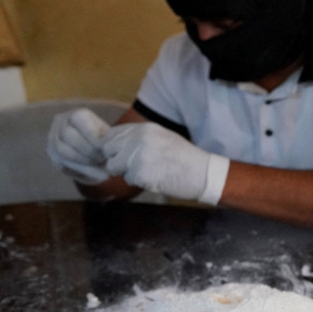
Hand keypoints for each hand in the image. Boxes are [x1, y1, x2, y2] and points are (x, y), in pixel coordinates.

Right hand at [46, 108, 110, 183]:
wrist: (95, 150)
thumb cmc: (105, 141)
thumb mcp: (108, 137)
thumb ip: (105, 141)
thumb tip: (104, 153)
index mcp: (76, 115)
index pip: (78, 119)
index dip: (92, 135)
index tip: (106, 148)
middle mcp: (60, 123)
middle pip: (69, 136)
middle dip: (88, 151)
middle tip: (104, 160)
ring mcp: (52, 139)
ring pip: (63, 151)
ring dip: (84, 163)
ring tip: (103, 170)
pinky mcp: (53, 155)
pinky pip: (63, 164)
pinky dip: (82, 172)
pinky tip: (97, 177)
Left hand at [102, 123, 229, 203]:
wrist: (203, 173)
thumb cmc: (185, 158)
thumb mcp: (162, 138)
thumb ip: (139, 138)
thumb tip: (116, 146)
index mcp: (144, 129)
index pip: (111, 135)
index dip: (114, 147)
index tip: (121, 154)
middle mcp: (138, 139)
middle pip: (108, 150)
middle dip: (118, 160)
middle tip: (135, 166)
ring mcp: (137, 156)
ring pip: (114, 167)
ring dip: (127, 172)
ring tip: (148, 172)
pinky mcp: (140, 174)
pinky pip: (128, 180)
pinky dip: (139, 182)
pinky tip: (155, 178)